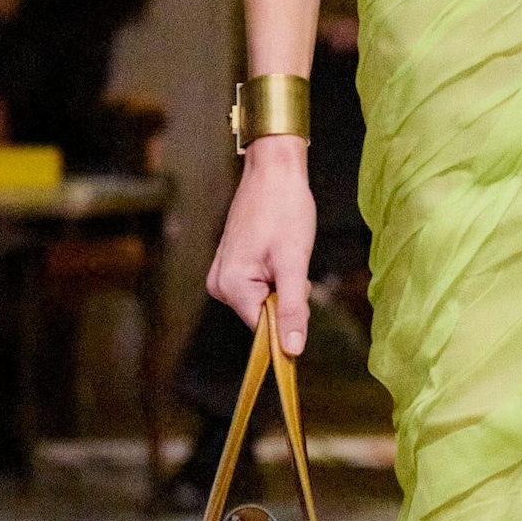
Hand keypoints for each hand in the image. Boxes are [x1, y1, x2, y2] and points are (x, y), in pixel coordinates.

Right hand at [207, 140, 317, 352]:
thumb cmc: (285, 208)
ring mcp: (223, 274)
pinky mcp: (232, 265)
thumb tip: (292, 350)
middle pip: (264, 314)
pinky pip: (259, 286)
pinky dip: (276, 275)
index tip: (301, 291)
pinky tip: (278, 251)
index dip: (289, 318)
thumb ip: (292, 308)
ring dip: (282, 284)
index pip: (263, 329)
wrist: (273, 170)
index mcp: (231, 286)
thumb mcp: (294, 261)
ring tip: (285, 252)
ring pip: (264, 300)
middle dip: (286, 297)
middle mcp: (220, 285)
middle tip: (292, 261)